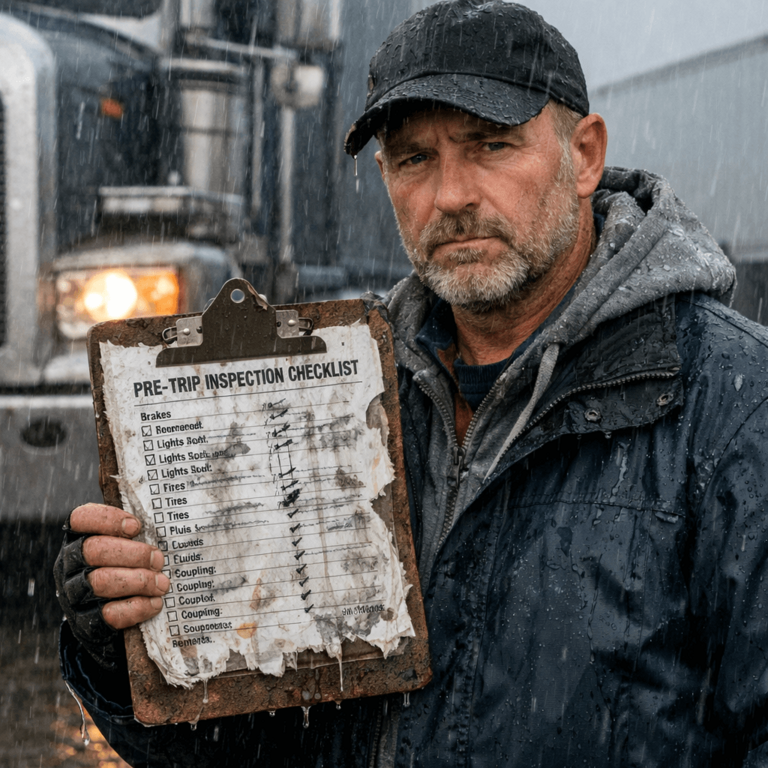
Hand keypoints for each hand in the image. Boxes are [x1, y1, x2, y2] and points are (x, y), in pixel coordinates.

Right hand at [53, 503, 168, 667]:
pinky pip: (109, 614)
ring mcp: (74, 595)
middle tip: (158, 560)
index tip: (136, 527)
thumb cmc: (122, 571)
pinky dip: (137, 607)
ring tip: (161, 583)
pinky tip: (155, 603)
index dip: (107, 519)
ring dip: (138, 580)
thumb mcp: (124, 549)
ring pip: (100, 582)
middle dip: (133, 554)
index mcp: (78, 540)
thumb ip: (134, 538)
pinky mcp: (86, 622)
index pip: (80, 519)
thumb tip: (164, 529)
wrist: (106, 621)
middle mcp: (69, 566)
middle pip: (94, 550)